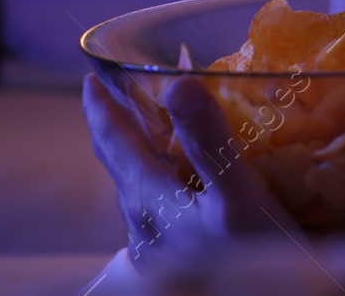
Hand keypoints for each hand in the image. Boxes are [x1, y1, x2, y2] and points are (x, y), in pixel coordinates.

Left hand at [83, 73, 294, 266]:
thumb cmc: (255, 258)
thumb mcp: (239, 196)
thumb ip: (209, 140)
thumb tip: (178, 82)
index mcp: (150, 203)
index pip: (114, 145)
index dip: (101, 108)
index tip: (90, 78)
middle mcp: (143, 228)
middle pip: (123, 168)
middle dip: (121, 130)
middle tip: (123, 95)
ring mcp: (158, 252)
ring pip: (140, 193)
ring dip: (143, 159)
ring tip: (156, 134)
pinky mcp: (176, 266)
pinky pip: (159, 214)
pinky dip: (164, 186)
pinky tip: (187, 190)